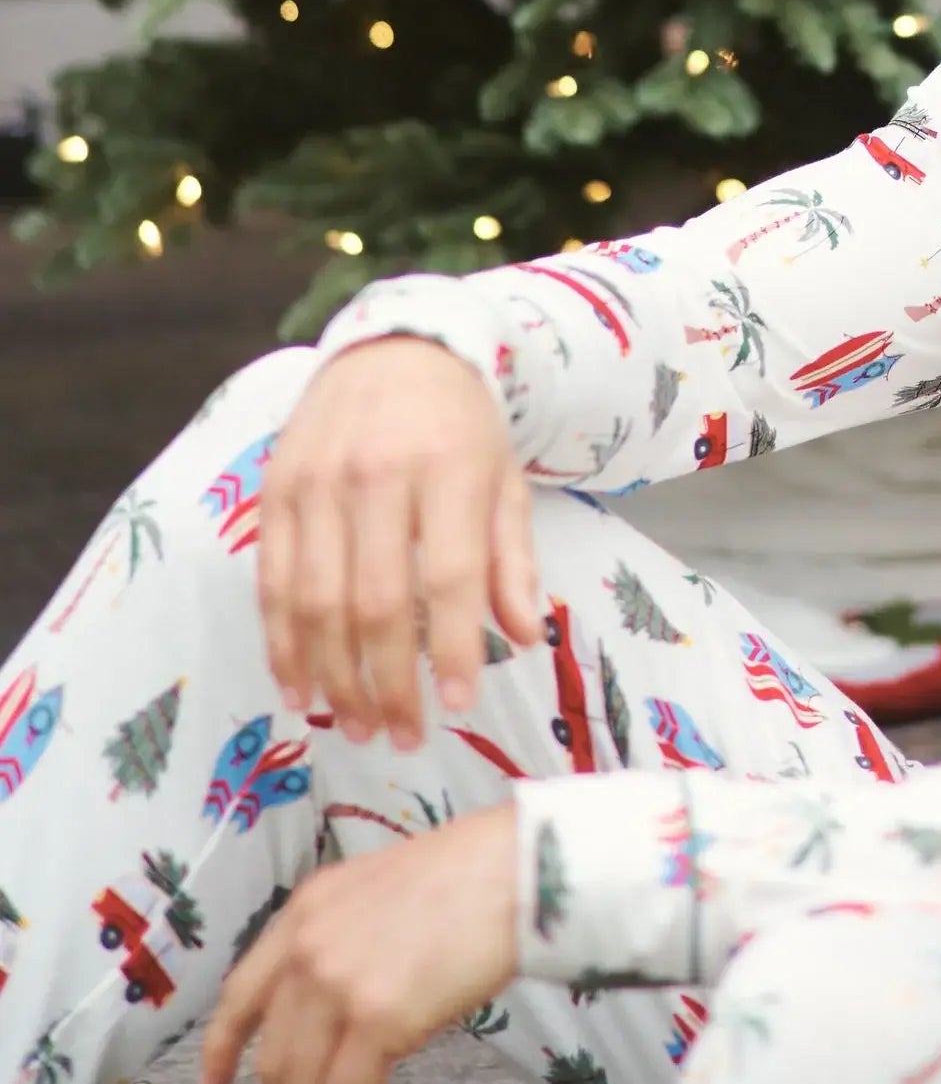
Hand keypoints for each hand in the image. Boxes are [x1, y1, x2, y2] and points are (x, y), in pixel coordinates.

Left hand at [199, 805, 519, 1083]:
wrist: (518, 867)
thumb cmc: (472, 875)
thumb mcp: (380, 891)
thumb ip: (346, 940)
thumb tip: (345, 1007)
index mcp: (305, 911)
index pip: (242, 993)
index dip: (222, 1049)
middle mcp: (307, 948)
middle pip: (274, 1061)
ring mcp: (337, 984)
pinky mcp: (377, 1019)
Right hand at [260, 335, 542, 747]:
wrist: (393, 346)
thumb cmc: (460, 425)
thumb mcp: (504, 480)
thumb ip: (511, 560)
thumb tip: (526, 638)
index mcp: (448, 470)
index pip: (448, 576)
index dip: (452, 648)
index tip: (459, 705)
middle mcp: (377, 475)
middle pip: (376, 601)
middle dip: (388, 683)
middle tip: (402, 737)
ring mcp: (317, 483)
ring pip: (317, 602)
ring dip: (334, 678)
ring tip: (356, 726)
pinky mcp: (274, 491)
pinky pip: (272, 583)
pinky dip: (282, 645)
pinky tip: (299, 688)